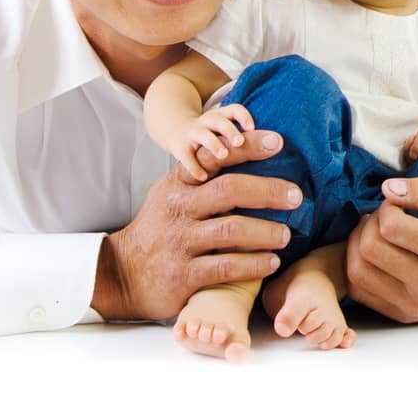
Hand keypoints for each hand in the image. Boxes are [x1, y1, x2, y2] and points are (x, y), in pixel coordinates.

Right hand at [91, 129, 300, 322]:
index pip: (214, 156)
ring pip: (232, 230)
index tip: (278, 141)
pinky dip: (254, 263)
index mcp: (178, 185)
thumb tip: (254, 161)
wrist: (121, 274)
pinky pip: (226, 266)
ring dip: (267, 232)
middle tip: (296, 196)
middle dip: (268, 190)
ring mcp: (180, 242)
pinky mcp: (183, 275)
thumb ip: (204, 181)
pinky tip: (271, 262)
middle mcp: (178, 209)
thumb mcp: (172, 197)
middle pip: (230, 190)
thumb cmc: (160, 231)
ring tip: (286, 235)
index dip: (247, 146)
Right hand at [166, 103, 256, 181]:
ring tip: (223, 155)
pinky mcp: (180, 149)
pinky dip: (194, 166)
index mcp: (224, 117)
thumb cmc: (214, 137)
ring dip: (214, 144)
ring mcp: (193, 135)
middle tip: (240, 141)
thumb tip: (280, 150)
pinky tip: (204, 177)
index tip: (252, 127)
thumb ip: (250, 140)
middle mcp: (209, 123)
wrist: (178, 132)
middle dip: (230, 130)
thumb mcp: (228, 132)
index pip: (234, 110)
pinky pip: (185, 156)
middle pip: (219, 121)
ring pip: (203, 136)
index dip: (243, 116)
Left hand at [344, 176, 417, 322]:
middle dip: (370, 223)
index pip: (392, 227)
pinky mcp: (404, 315)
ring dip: (358, 244)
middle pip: (370, 248)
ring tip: (376, 232)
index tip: (398, 204)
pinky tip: (375, 253)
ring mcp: (415, 305)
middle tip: (385, 216)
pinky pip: (360, 291)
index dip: (387, 207)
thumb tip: (386, 189)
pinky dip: (358, 267)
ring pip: (357, 271)